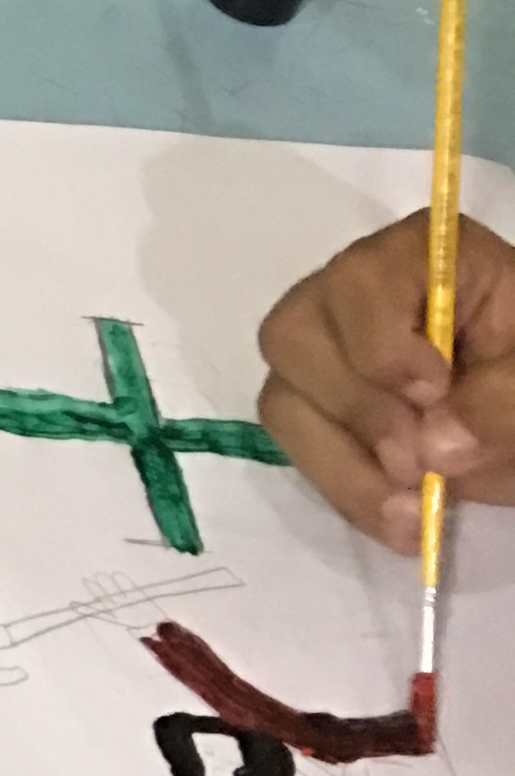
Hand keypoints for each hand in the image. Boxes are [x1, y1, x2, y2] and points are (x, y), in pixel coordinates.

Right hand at [256, 210, 514, 546]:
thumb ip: (502, 401)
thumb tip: (435, 449)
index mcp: (421, 257)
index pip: (358, 281)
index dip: (382, 343)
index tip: (436, 392)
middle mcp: (353, 294)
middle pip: (294, 336)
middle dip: (356, 411)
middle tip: (420, 463)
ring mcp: (326, 353)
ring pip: (283, 400)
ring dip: (342, 464)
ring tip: (410, 508)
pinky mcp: (320, 408)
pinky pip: (298, 449)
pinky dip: (344, 489)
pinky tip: (397, 518)